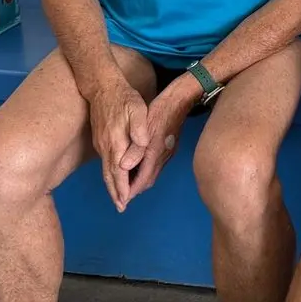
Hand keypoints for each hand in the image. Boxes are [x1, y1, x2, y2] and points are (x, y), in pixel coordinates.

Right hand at [88, 77, 150, 211]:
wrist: (102, 87)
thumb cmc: (124, 98)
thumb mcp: (137, 110)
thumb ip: (138, 130)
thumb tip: (138, 149)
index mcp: (116, 142)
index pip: (118, 171)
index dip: (122, 188)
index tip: (125, 202)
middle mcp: (106, 147)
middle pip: (109, 175)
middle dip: (115, 192)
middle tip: (121, 207)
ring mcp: (101, 144)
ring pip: (105, 170)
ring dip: (111, 185)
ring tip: (118, 198)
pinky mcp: (99, 139)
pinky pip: (105, 162)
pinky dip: (109, 174)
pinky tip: (114, 177)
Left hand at [121, 75, 199, 201]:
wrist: (180, 101)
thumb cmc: (159, 110)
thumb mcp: (144, 126)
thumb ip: (135, 148)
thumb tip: (124, 166)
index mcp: (154, 153)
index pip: (142, 179)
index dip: (130, 191)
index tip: (120, 201)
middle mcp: (162, 157)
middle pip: (148, 180)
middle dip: (134, 191)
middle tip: (121, 198)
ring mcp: (167, 154)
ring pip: (152, 174)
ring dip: (140, 183)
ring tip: (127, 187)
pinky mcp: (168, 149)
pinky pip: (155, 167)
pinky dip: (145, 174)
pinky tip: (138, 169)